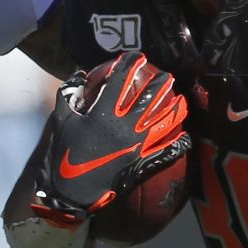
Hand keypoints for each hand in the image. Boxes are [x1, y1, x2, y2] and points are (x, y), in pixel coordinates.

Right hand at [33, 51, 190, 225]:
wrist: (71, 190)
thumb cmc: (64, 153)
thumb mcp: (62, 120)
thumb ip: (68, 95)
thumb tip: (77, 74)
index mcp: (104, 113)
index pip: (120, 81)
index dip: (130, 65)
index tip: (137, 57)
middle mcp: (124, 126)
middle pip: (149, 98)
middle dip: (160, 83)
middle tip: (166, 76)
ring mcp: (137, 145)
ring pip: (163, 122)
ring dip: (174, 109)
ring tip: (181, 99)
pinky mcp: (142, 162)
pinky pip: (166, 151)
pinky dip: (177, 144)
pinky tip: (185, 136)